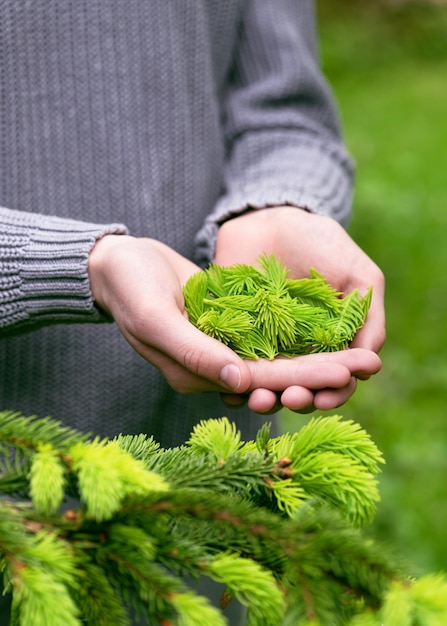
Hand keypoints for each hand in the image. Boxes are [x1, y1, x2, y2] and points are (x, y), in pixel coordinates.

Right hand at [88, 235, 380, 413]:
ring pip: (276, 356)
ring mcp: (219, 347)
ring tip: (360, 353)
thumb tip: (241, 381)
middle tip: (369, 364)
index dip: (303, 377)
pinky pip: (266, 334)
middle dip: (323, 370)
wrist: (115, 264)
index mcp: (195, 374)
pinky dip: (296, 334)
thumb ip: (196, 351)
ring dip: (316, 355)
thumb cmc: (130, 289)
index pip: (257, 381)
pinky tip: (328, 330)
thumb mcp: (157, 318)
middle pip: (276, 372)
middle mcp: (212, 367)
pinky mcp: (225, 325)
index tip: (346, 373)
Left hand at [215, 207, 384, 411]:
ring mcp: (262, 345)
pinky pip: (229, 362)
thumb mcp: (359, 277)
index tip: (324, 396)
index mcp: (328, 344)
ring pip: (263, 384)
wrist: (273, 218)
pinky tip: (228, 390)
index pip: (333, 380)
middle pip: (297, 388)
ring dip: (262, 397)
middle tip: (290, 398)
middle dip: (295, 398)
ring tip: (258, 399)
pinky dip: (229, 378)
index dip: (332, 392)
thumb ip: (368, 319)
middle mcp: (295, 351)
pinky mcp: (231, 333)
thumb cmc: (322, 245)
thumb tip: (370, 366)